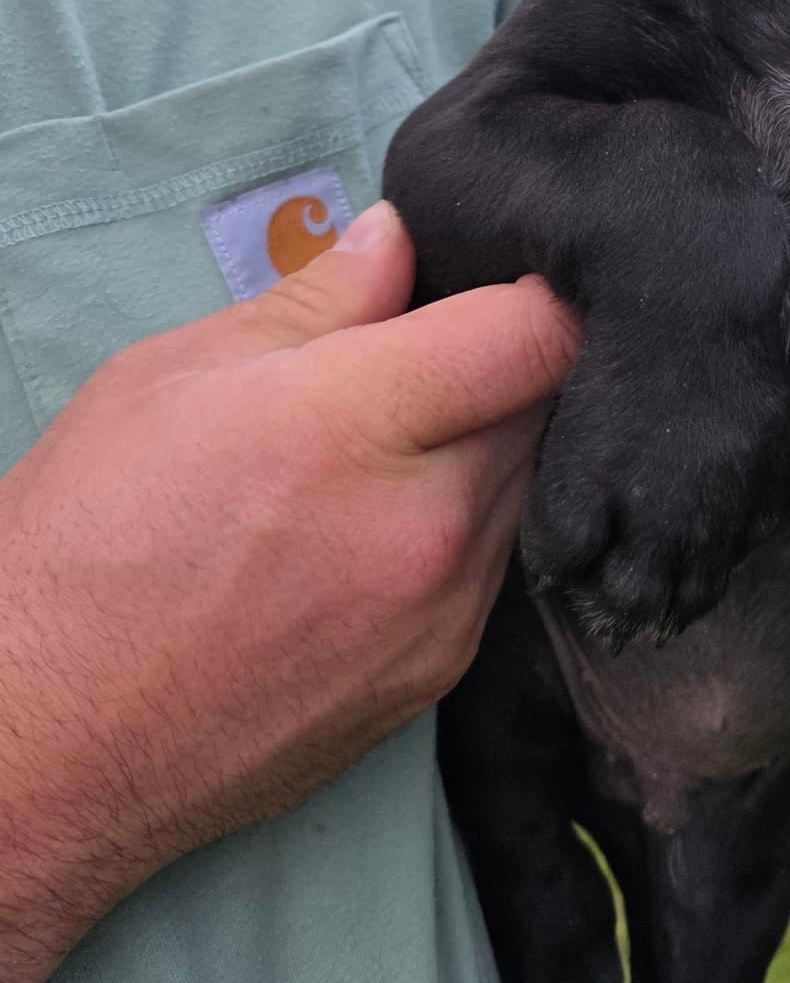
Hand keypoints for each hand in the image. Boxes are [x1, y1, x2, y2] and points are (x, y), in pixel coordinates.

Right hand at [0, 202, 579, 982]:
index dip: (529, 293)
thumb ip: (312, 305)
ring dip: (483, 452)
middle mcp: (426, 524)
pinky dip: (462, 532)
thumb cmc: (82, 547)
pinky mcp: (444, 675)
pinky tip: (375, 530)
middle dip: (499, 370)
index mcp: (353, 426)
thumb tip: (399, 240)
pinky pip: (495, 565)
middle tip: (420, 363)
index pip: (537, 335)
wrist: (47, 741)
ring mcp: (445, 611)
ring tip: (386, 452)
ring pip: (528, 485)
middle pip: (546, 405)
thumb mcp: (167, 380)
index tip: (489, 284)